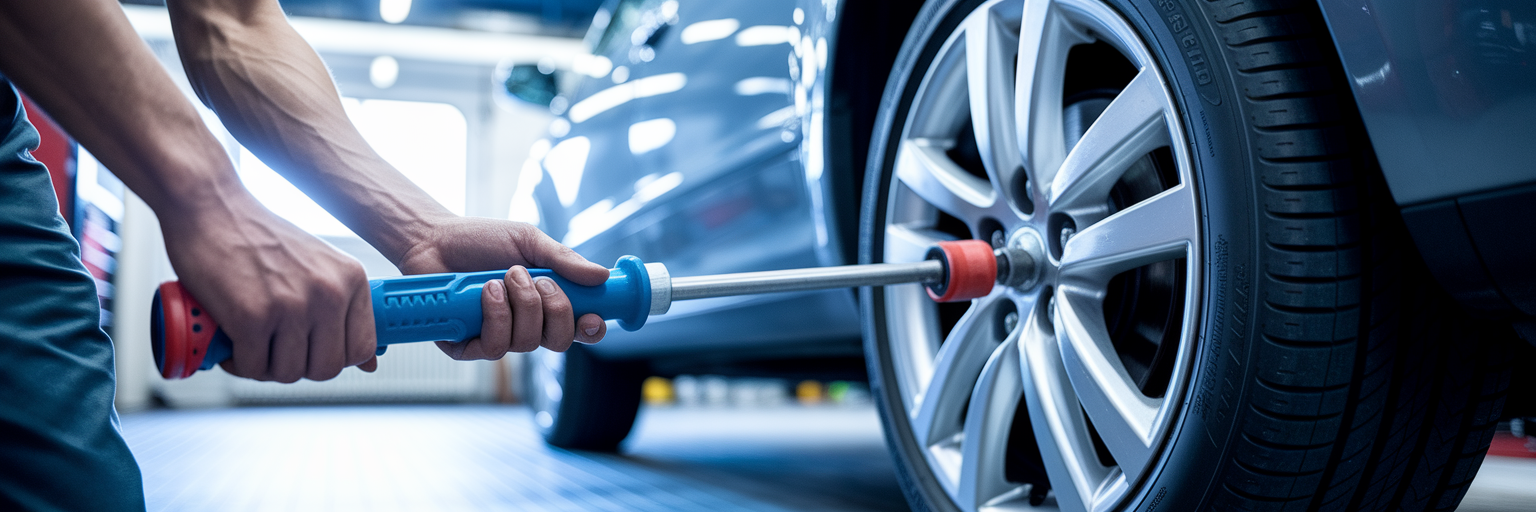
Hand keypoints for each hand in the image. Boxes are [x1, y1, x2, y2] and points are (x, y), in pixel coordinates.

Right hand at [160, 195, 376, 381]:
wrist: (210, 205)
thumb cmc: (259, 236)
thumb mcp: (319, 265)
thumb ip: (344, 310)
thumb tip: (370, 365)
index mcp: (351, 279)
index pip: (362, 349)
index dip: (333, 358)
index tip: (310, 350)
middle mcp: (329, 293)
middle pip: (327, 368)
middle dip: (298, 366)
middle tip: (275, 348)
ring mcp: (292, 306)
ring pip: (289, 373)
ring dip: (266, 366)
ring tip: (251, 342)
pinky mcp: (252, 316)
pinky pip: (253, 368)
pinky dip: (239, 364)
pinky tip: (232, 342)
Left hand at [395, 216, 608, 359]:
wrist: (434, 239)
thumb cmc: (482, 240)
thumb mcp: (529, 241)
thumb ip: (564, 260)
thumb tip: (600, 275)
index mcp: (546, 303)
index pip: (579, 329)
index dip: (590, 329)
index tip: (591, 317)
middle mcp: (526, 325)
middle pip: (559, 342)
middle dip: (554, 309)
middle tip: (537, 280)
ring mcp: (498, 337)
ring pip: (527, 344)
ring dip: (520, 306)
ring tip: (502, 277)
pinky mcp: (468, 347)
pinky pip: (495, 348)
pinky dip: (495, 315)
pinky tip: (486, 292)